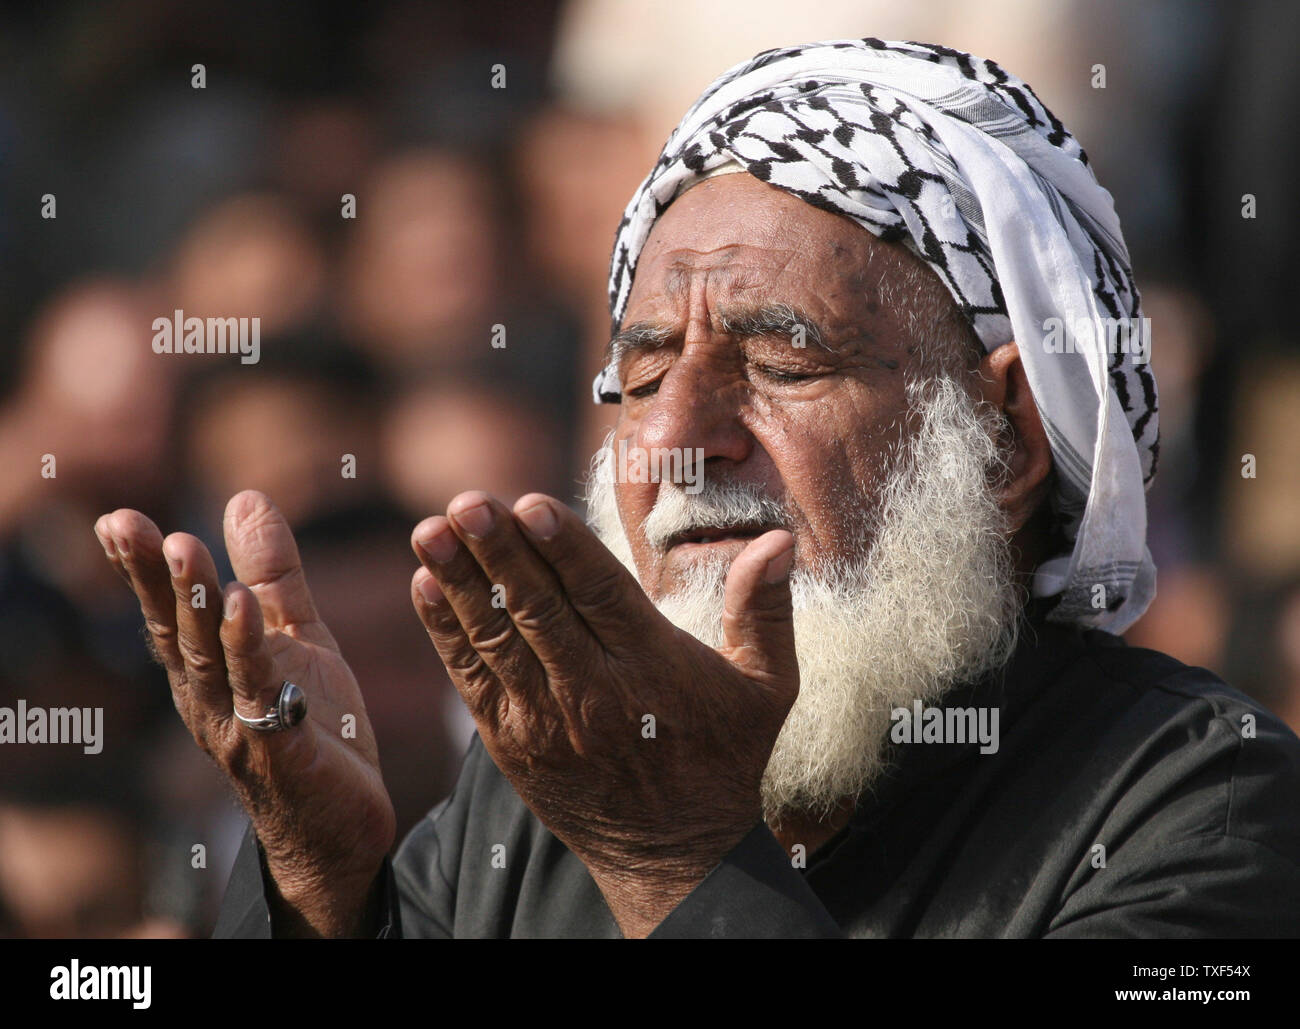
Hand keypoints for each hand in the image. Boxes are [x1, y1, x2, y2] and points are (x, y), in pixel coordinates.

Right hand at [95, 490, 395, 936]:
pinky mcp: (279, 744)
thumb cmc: (313, 723)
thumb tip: (245, 496)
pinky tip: (243, 608)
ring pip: (208, 657)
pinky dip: (248, 648)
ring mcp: (239, 722)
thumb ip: (273, 570)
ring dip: (195, 605)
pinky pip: (259, 690)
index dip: (142, 569)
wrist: (343, 819)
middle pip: (176, 629)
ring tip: (184, 550)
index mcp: (209, 667)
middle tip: (129, 525)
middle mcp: (209, 696)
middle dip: (152, 578)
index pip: (171, 610)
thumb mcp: (298, 632)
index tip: (117, 519)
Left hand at [409, 490, 797, 936]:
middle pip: (539, 611)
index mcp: (654, 669)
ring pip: (497, 640)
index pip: (601, 596)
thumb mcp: (768, 688)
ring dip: (460, 583)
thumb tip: (778, 541)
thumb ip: (765, 610)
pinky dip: (446, 634)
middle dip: (499, 554)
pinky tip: (425, 587)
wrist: (676, 855)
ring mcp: (547, 721)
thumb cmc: (724, 757)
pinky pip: (473, 680)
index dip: (563, 549)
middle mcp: (596, 693)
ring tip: (430, 532)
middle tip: (467, 503)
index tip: (530, 504)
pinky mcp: (513, 743)